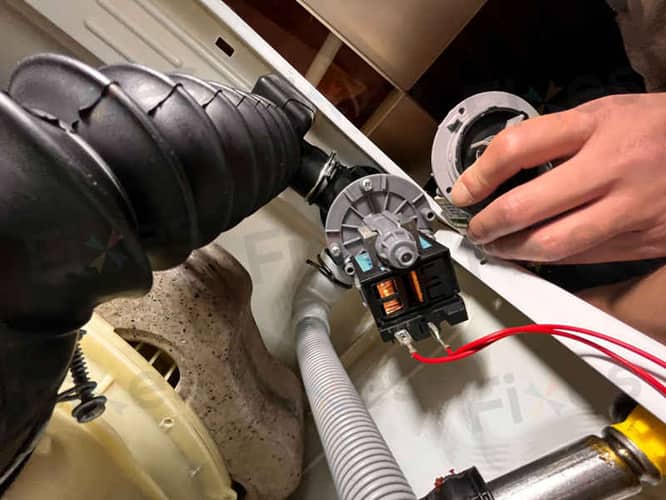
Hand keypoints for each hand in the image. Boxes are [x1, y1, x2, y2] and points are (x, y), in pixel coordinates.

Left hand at [450, 93, 665, 262]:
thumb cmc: (655, 128)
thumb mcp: (605, 113)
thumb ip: (556, 136)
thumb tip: (500, 166)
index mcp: (597, 127)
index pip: (517, 148)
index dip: (478, 174)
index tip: (463, 191)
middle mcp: (612, 170)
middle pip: (526, 207)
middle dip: (487, 225)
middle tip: (475, 229)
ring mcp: (629, 210)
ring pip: (552, 245)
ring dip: (512, 251)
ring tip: (497, 246)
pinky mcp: (642, 242)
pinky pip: (582, 258)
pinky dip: (549, 259)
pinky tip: (534, 252)